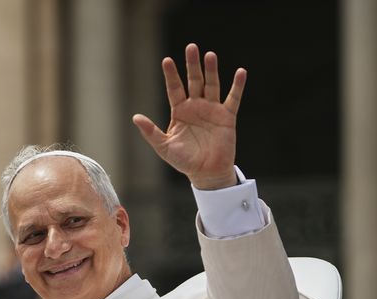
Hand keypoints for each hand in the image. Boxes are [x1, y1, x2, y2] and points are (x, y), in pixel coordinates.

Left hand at [132, 43, 246, 189]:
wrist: (206, 173)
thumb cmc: (184, 161)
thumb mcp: (164, 147)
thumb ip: (151, 132)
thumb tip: (135, 117)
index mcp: (180, 111)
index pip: (174, 88)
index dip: (171, 75)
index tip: (167, 61)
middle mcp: (196, 106)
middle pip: (194, 81)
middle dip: (192, 65)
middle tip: (191, 47)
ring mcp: (212, 109)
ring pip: (212, 85)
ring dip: (211, 70)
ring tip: (210, 55)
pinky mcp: (227, 117)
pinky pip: (233, 98)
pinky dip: (237, 86)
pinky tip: (240, 72)